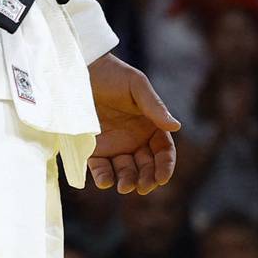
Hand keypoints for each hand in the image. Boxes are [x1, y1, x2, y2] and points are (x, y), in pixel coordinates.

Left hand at [86, 53, 179, 192]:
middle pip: (147, 166)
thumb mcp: (137, 86)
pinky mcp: (93, 150)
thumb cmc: (113, 74)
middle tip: (144, 186)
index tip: (162, 177)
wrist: (81, 71)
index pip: (163, 151)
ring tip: (125, 186)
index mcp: (150, 125)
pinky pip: (100, 169)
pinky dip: (104, 178)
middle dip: (147, 179)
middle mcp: (135, 139)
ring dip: (128, 181)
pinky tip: (106, 182)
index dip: (165, 166)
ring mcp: (114, 146)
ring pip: (125, 172)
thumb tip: (176, 126)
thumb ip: (155, 107)